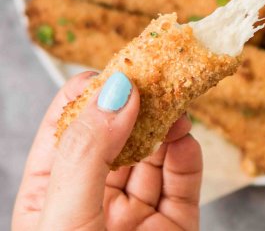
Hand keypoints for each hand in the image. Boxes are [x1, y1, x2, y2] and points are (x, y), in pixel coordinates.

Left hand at [12, 71, 200, 230]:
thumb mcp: (65, 219)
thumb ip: (89, 152)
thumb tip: (118, 90)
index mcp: (54, 194)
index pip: (70, 126)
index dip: (95, 94)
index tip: (124, 70)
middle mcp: (95, 199)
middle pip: (119, 134)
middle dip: (141, 101)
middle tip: (161, 73)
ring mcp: (135, 214)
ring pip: (156, 154)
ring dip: (169, 122)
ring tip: (180, 97)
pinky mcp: (173, 226)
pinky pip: (184, 183)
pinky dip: (189, 155)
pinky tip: (187, 138)